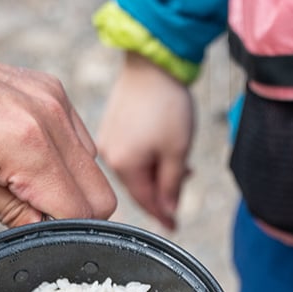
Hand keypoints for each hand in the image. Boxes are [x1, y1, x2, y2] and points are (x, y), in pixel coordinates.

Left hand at [0, 15, 116, 226]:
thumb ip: (11, 214)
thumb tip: (46, 233)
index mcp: (26, 146)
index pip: (80, 214)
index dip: (60, 233)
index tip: (32, 233)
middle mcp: (51, 119)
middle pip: (100, 196)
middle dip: (73, 214)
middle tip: (29, 213)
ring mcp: (55, 100)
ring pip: (94, 170)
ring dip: (68, 186)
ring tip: (21, 182)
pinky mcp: (52, 90)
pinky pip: (80, 141)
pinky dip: (63, 159)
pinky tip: (25, 156)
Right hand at [97, 53, 193, 229]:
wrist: (153, 64)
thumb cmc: (167, 105)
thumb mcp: (177, 152)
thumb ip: (172, 185)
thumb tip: (168, 209)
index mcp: (124, 165)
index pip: (145, 202)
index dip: (163, 216)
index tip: (175, 227)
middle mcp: (109, 156)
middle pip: (139, 188)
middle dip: (162, 192)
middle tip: (184, 189)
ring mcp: (108, 141)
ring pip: (136, 171)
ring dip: (158, 174)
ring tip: (181, 166)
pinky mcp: (112, 127)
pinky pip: (131, 155)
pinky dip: (149, 159)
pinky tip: (165, 152)